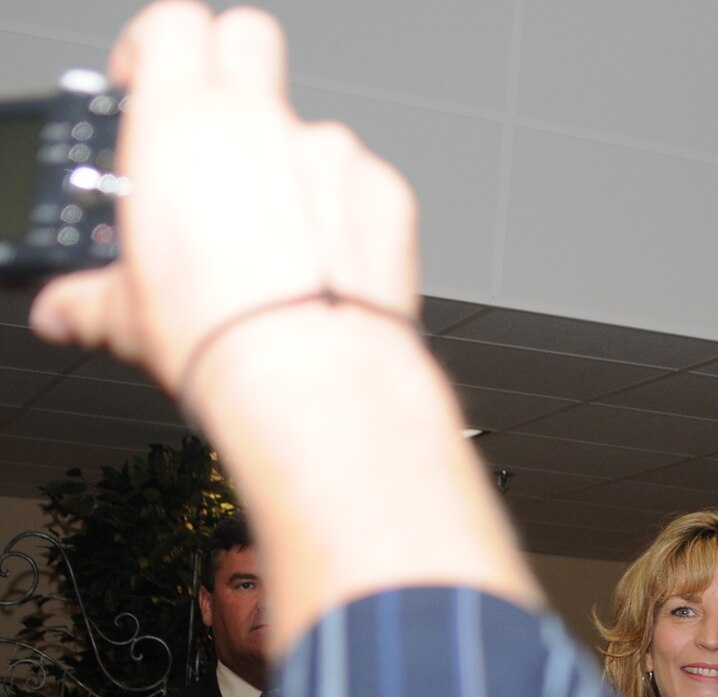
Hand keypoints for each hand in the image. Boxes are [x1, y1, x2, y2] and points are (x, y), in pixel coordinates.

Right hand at [31, 2, 417, 393]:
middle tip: (213, 124)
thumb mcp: (125, 314)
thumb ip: (90, 295)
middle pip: (248, 36)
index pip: (174, 27)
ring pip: (309, 131)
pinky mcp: (387, 193)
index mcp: (182, 125)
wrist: (310, 379)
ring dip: (290, 168)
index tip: (149, 85)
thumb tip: (68, 308)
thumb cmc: (223, 336)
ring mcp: (331, 154)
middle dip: (229, 64)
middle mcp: (261, 124)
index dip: (157, 46)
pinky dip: (344, 214)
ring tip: (276, 239)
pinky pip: (360, 186)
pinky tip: (327, 264)